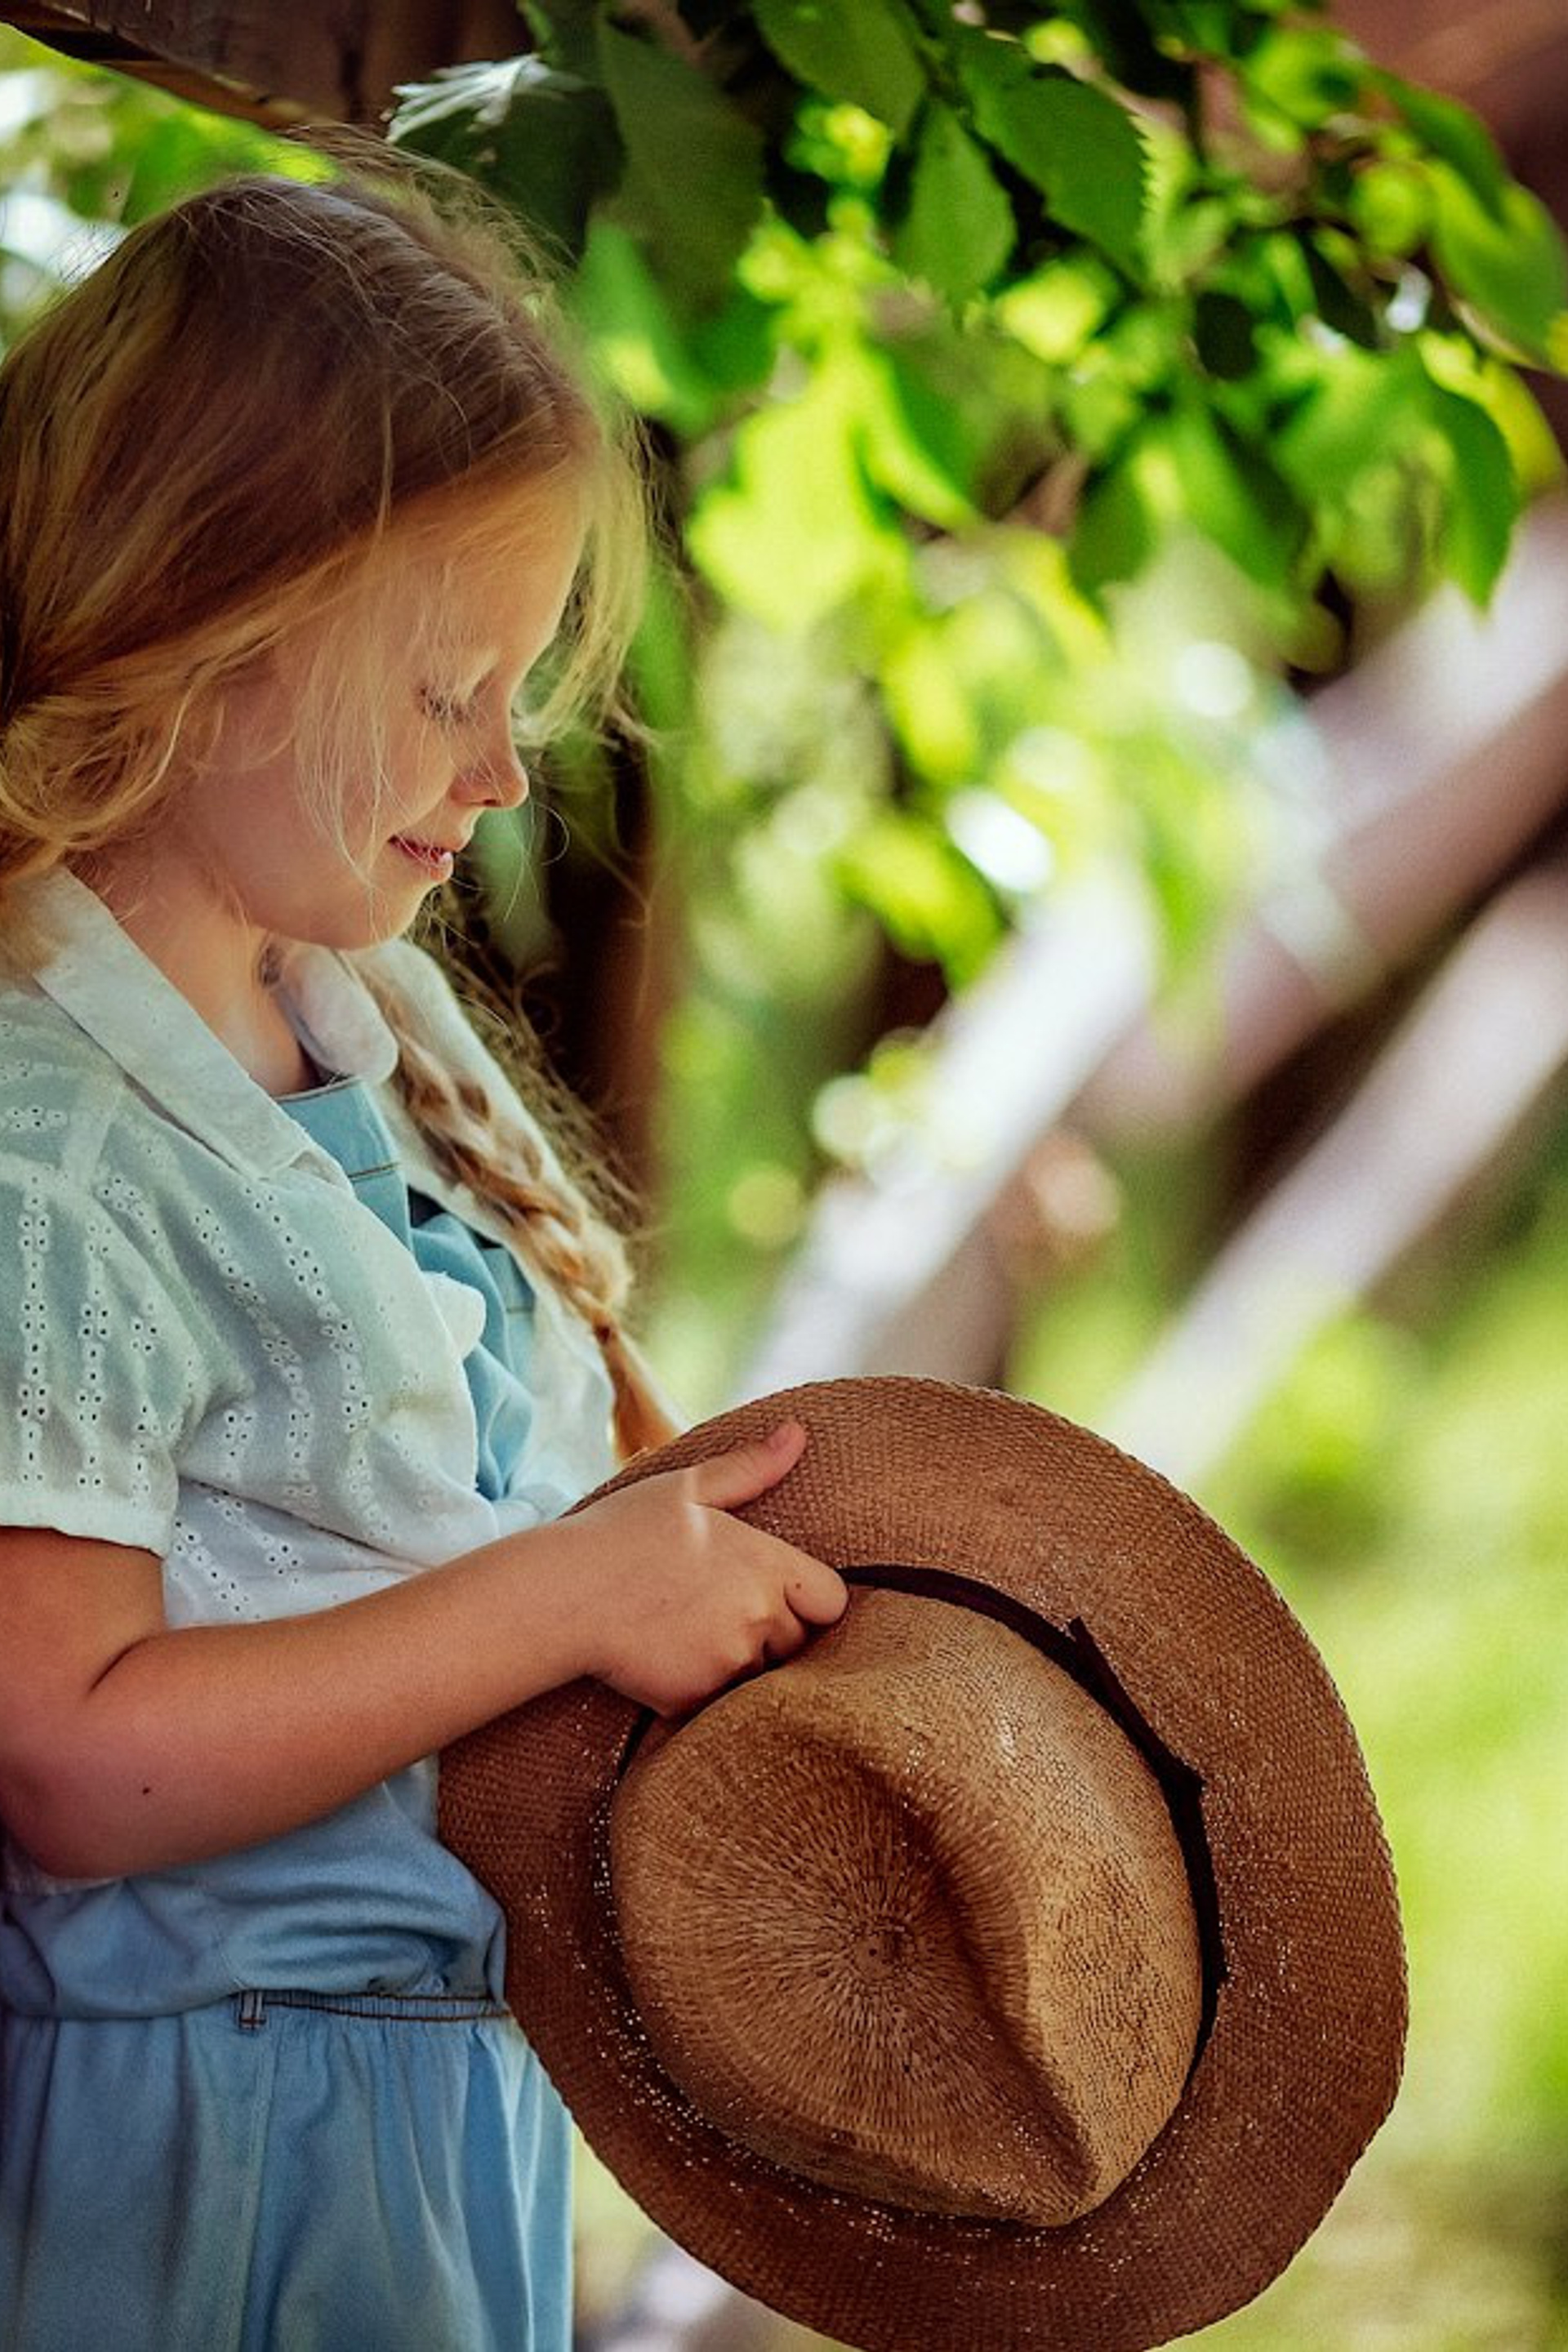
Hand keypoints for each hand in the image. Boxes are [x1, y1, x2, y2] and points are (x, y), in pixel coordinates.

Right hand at [566, 1421, 846, 1715]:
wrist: (563, 1594)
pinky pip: (718, 1701)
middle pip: (798, 1641)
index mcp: (765, 1565)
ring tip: (691, 1631)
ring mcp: (728, 1664)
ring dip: (739, 1660)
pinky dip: (702, 1686)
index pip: (831, 1600)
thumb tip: (798, 1433)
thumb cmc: (623, 1533)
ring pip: (759, 1674)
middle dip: (772, 1630)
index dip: (810, 1597)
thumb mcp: (686, 1488)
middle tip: (718, 1608)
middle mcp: (758, 1618)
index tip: (776, 1590)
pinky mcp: (695, 1700)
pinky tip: (668, 1656)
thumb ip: (751, 1468)